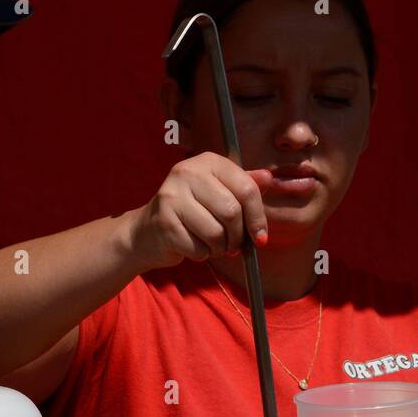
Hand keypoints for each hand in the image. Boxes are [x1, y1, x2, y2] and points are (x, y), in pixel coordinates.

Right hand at [127, 152, 269, 271]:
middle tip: (232, 245)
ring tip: (212, 245)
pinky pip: (199, 248)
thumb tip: (269, 178)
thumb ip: (243, 187)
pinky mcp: (164, 222)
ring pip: (216, 233)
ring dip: (220, 248)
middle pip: (232, 212)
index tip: (260, 238)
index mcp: (208, 162)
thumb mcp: (219, 194)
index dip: (258, 218)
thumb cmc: (192, 213)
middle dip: (237, 237)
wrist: (149, 232)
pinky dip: (202, 255)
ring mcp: (172, 196)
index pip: (246, 188)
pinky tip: (193, 246)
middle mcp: (187, 172)